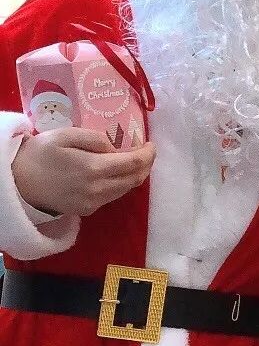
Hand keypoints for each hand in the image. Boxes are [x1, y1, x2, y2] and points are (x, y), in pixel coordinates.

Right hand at [12, 129, 155, 217]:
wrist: (19, 183)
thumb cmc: (40, 154)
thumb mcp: (66, 135)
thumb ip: (95, 139)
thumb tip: (114, 147)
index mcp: (94, 168)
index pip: (133, 164)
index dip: (147, 154)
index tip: (151, 144)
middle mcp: (99, 189)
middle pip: (134, 179)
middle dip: (145, 166)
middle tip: (145, 152)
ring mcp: (94, 203)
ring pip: (125, 190)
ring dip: (134, 176)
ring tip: (132, 161)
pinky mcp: (88, 210)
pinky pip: (112, 196)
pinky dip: (120, 184)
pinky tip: (115, 173)